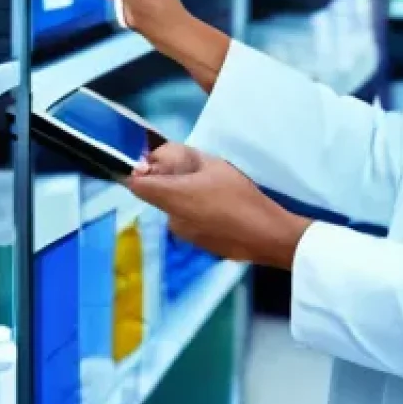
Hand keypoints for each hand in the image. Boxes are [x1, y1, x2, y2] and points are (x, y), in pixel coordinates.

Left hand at [127, 145, 311, 269]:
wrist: (266, 234)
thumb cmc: (238, 195)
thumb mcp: (214, 165)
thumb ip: (187, 160)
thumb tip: (167, 158)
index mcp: (172, 196)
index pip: (136, 185)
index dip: (137, 173)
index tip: (149, 164)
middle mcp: (171, 219)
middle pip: (158, 196)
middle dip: (168, 183)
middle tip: (193, 172)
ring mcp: (184, 236)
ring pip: (174, 210)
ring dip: (184, 199)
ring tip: (212, 191)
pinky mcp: (198, 246)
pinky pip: (189, 223)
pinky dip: (196, 214)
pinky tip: (219, 209)